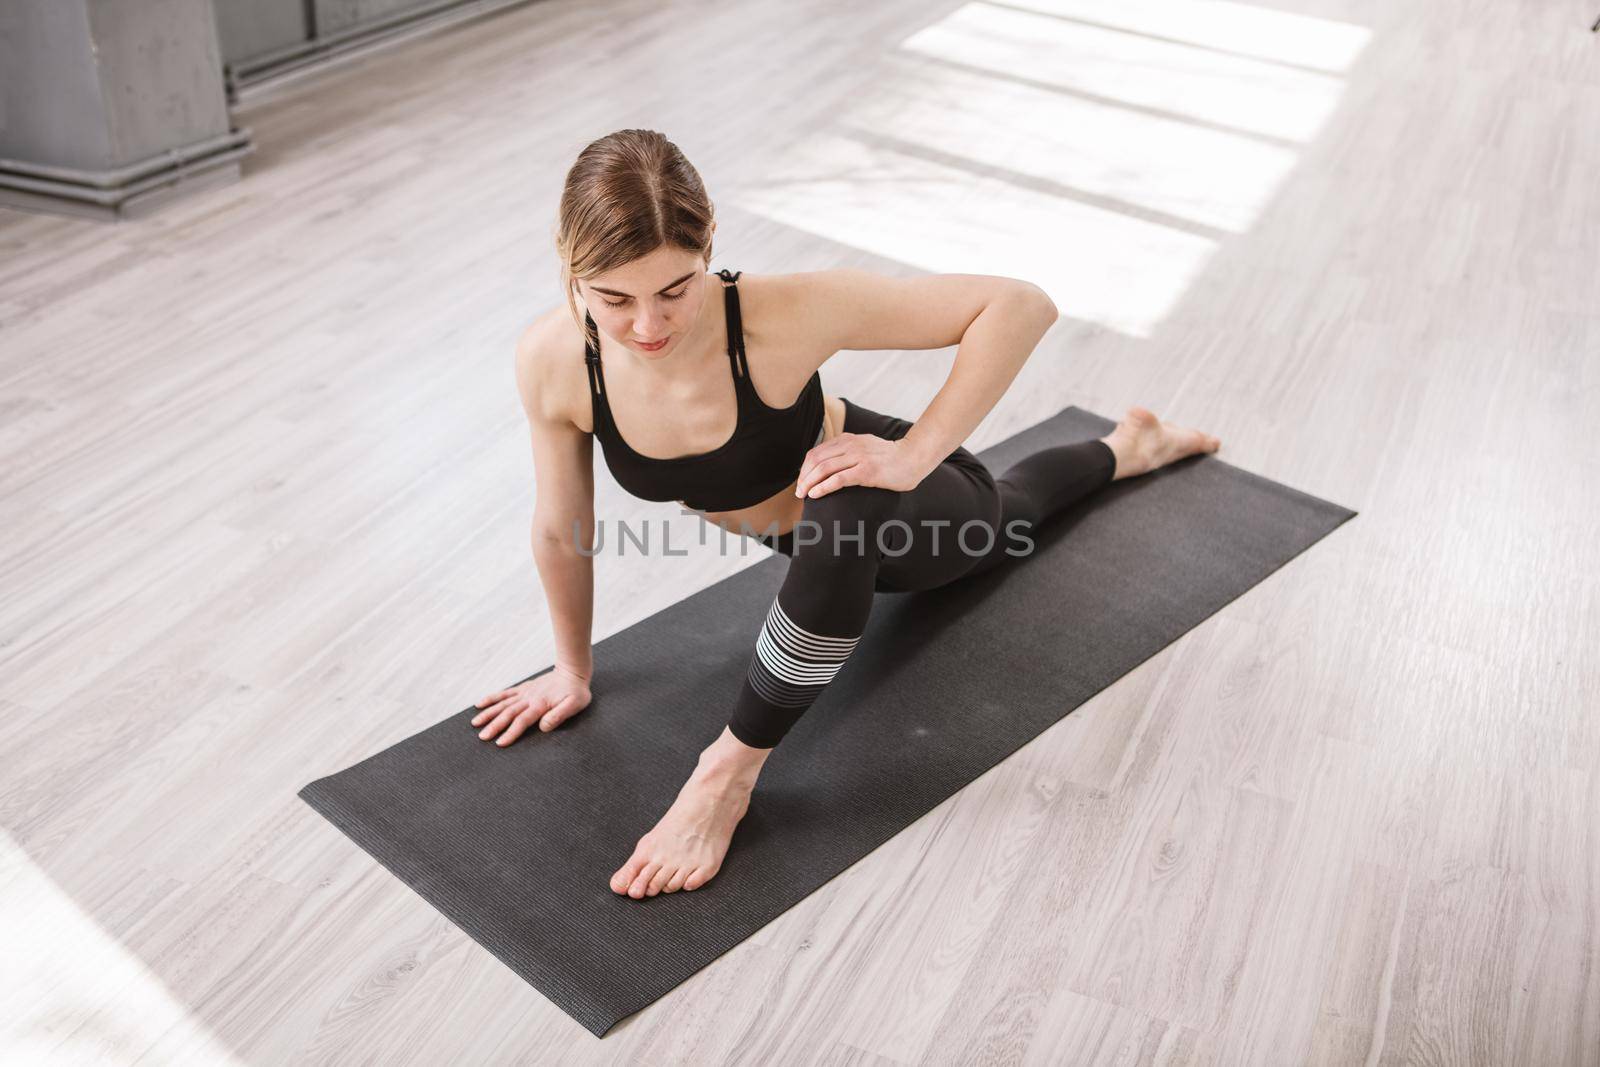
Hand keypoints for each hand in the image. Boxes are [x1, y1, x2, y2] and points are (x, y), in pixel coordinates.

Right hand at [471, 665, 590, 745]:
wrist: (573, 672)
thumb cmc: (576, 691)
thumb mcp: (575, 704)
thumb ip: (559, 715)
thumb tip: (543, 727)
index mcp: (540, 704)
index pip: (522, 721)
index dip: (511, 732)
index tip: (500, 743)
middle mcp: (529, 698)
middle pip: (508, 713)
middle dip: (494, 726)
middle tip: (482, 737)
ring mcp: (525, 693)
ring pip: (503, 704)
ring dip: (488, 713)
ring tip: (475, 723)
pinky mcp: (523, 689)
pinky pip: (505, 694)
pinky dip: (492, 698)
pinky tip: (480, 704)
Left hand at [794, 433, 939, 498]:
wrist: (913, 458)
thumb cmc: (890, 458)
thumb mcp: (865, 447)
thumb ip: (849, 451)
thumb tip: (831, 465)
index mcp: (848, 439)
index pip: (817, 452)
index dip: (805, 468)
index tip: (802, 482)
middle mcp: (851, 445)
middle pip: (816, 460)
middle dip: (804, 477)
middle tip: (798, 492)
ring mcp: (859, 457)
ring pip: (824, 468)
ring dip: (809, 483)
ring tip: (803, 495)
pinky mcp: (867, 471)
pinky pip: (838, 479)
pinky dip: (823, 487)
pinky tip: (815, 495)